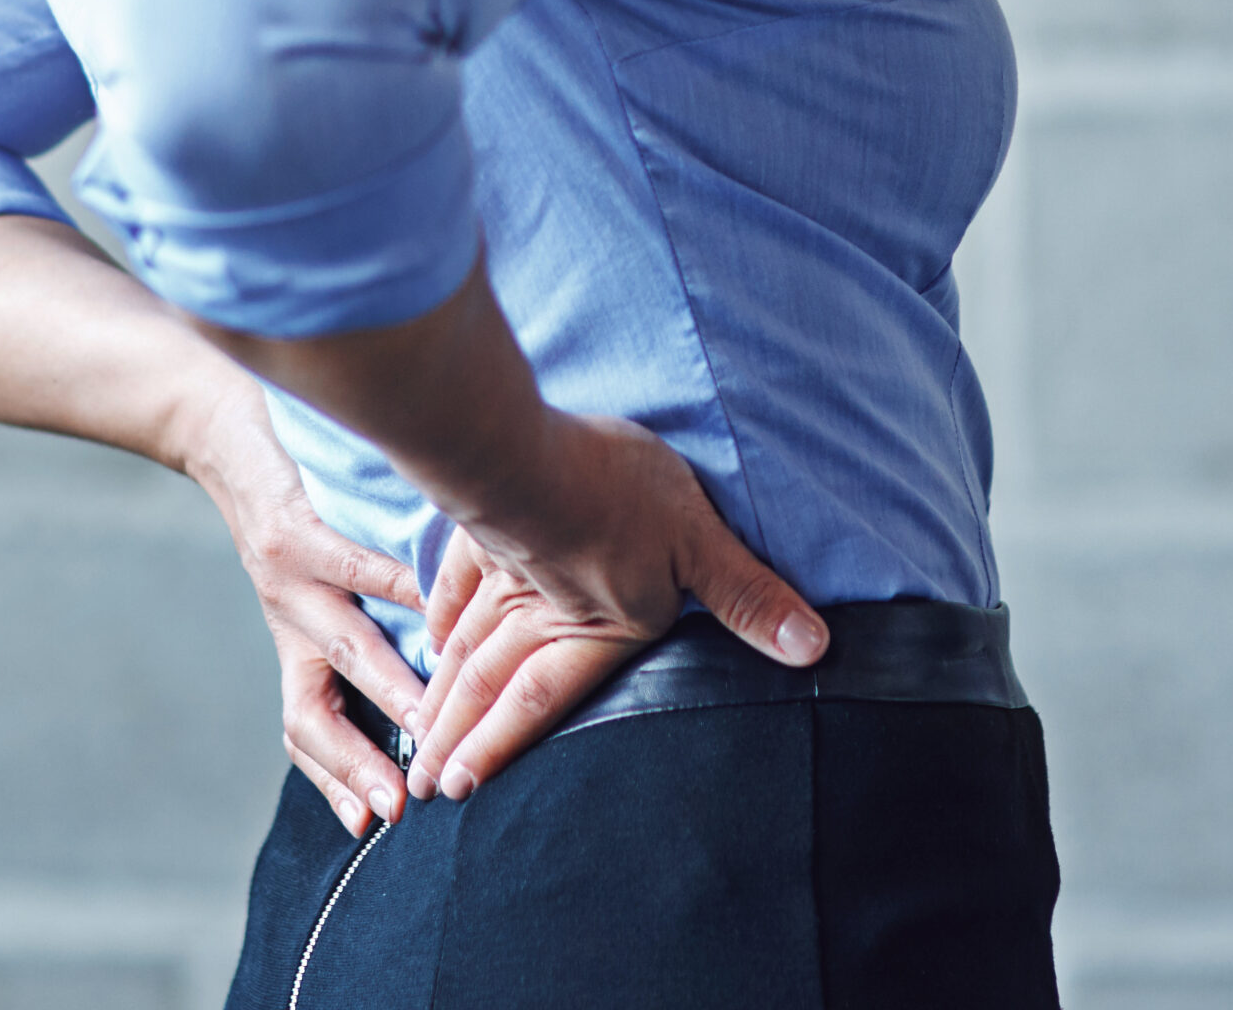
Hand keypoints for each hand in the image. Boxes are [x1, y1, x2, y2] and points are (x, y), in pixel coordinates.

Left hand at [183, 376, 426, 838]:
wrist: (219, 432)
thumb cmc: (286, 505)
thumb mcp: (308, 577)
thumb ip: (360, 620)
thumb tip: (434, 666)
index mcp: (293, 642)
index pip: (305, 729)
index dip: (333, 778)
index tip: (370, 825)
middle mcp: (287, 620)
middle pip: (314, 712)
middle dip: (358, 762)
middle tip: (403, 805)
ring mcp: (286, 579)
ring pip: (343, 648)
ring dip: (386, 688)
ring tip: (430, 717)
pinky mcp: (294, 528)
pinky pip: (351, 565)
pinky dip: (393, 584)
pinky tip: (430, 599)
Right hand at [402, 412, 826, 803]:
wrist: (526, 442)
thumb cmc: (614, 487)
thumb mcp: (698, 538)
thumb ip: (748, 594)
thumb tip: (814, 647)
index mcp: (598, 625)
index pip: (544, 700)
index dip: (506, 747)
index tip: (464, 789)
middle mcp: (542, 612)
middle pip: (494, 685)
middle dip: (461, 737)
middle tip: (424, 784)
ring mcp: (505, 571)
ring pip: (468, 645)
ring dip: (443, 693)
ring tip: (419, 732)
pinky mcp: (482, 528)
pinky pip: (456, 583)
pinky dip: (441, 615)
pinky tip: (432, 639)